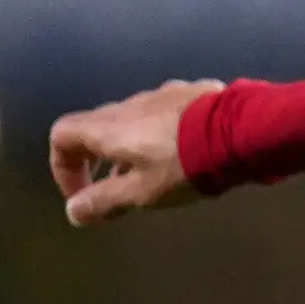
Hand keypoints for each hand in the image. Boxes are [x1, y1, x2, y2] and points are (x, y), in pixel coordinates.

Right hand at [48, 81, 221, 225]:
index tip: (84, 194)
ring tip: (151, 176)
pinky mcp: (193, 93)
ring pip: (133, 120)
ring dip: (130, 148)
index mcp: (110, 126)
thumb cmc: (184, 165)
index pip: (62, 135)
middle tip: (116, 189)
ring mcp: (164, 94)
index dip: (63, 167)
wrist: (242, 130)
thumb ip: (104, 200)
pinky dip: (159, 135)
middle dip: (97, 160)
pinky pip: (163, 114)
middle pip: (96, 126)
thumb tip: (74, 210)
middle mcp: (131, 104)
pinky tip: (183, 153)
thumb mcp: (141, 192)